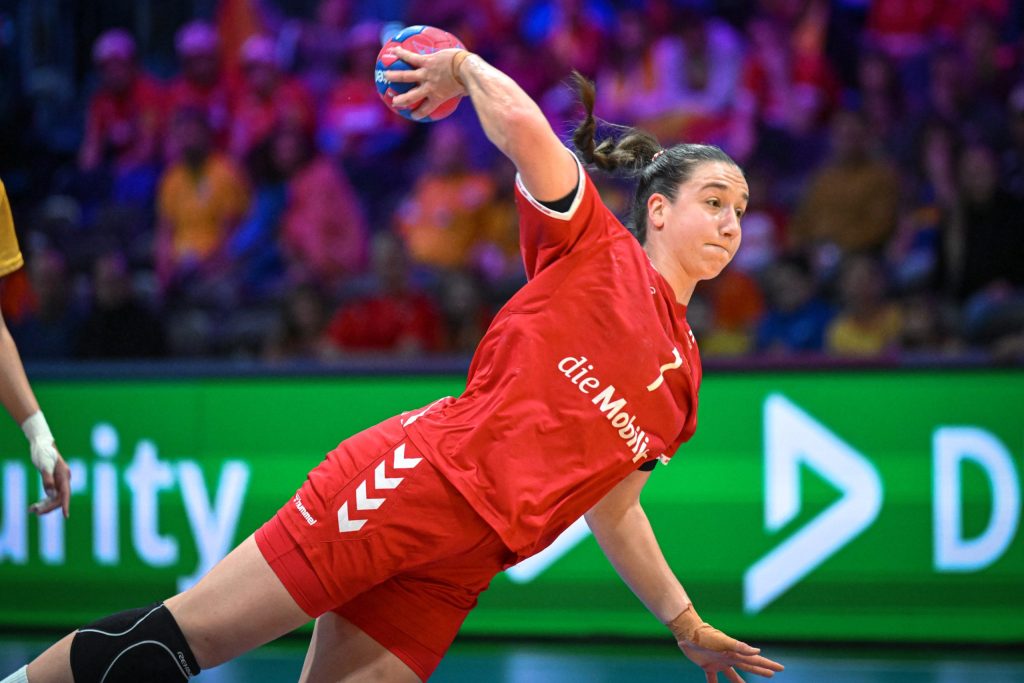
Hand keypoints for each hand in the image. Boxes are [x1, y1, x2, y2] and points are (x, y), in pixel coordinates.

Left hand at [29, 447, 70, 517]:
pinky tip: (35, 506)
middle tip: (35, 512)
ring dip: (44, 505)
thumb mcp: (44, 464)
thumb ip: (47, 479)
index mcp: (64, 475)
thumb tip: (51, 494)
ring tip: (32, 510)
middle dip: (48, 507)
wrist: (42, 443)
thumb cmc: (43, 452)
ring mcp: (59, 481)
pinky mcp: (53, 481)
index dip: (66, 505)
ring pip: (54, 498)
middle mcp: (64, 479)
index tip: (65, 516)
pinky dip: (43, 501)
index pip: (66, 493)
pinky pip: (50, 495)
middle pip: (59, 498)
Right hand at [385, 46, 466, 119]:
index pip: (425, 109)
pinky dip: (401, 54)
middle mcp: (428, 88)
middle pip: (410, 96)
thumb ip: (462, 90)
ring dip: (394, 76)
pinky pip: (411, 58)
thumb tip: (468, 90)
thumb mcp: (465, 89)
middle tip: (394, 101)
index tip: (413, 115)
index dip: (418, 113)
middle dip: (401, 100)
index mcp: (437, 97)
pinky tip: (393, 50)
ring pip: (406, 77)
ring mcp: (426, 75)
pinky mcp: (426, 62)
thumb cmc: (469, 80)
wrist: (466, 69)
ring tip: (386, 76)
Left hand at [668, 605, 782, 681]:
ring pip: (733, 675)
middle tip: (772, 674)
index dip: (768, 664)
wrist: (688, 633)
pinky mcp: (707, 665)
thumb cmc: (706, 636)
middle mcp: (729, 657)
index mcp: (735, 652)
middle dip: (760, 670)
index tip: (781, 668)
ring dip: (740, 681)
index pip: (755, 659)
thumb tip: (758, 650)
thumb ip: (740, 647)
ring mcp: (719, 662)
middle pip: (748, 666)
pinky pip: (713, 679)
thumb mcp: (723, 641)